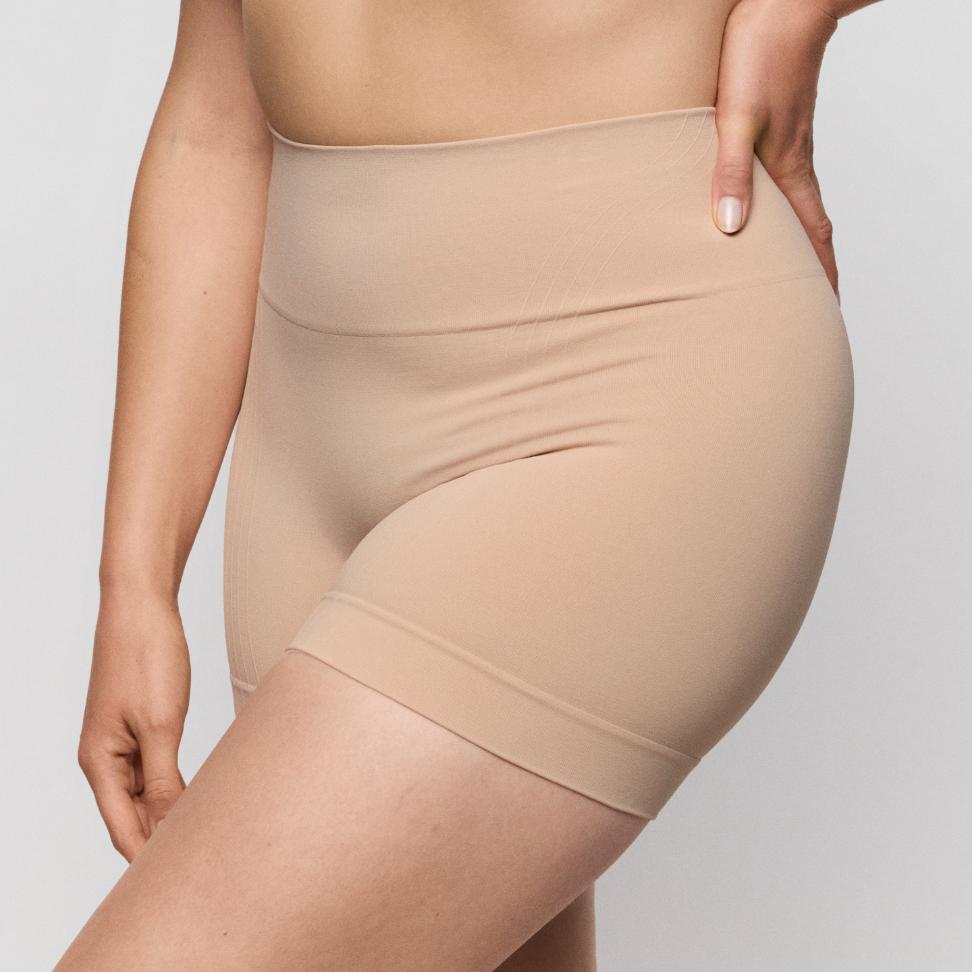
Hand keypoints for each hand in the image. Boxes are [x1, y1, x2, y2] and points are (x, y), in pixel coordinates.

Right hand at [77, 587, 189, 861]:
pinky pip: (155, 770)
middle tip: (204, 864)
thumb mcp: (161, 724)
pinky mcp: (141, 725)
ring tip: (208, 837)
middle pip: (133, 817)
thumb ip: (163, 780)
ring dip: (172, 814)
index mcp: (100, 763)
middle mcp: (106, 758)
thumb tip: (169, 827)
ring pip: (147, 794)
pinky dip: (176, 787)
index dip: (148, 859)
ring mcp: (123, 742)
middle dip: (162, 841)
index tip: (179, 883)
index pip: (123, 829)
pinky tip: (201, 798)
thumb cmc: (147, 658)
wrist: (143, 606)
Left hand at [711, 0, 840, 296]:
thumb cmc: (761, 54)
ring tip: (786, 268)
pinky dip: (780, 206)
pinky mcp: (778, 126)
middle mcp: (793, 163)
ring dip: (796, 239)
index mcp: (788, 169)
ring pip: (797, 204)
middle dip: (812, 269)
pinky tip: (763, 207)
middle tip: (809, 304)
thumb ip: (730, 173)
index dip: (820, 275)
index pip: (813, 236)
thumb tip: (733, 229)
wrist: (782, 3)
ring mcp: (788, 144)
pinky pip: (782, 179)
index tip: (826, 310)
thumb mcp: (736, 118)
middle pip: (810, 228)